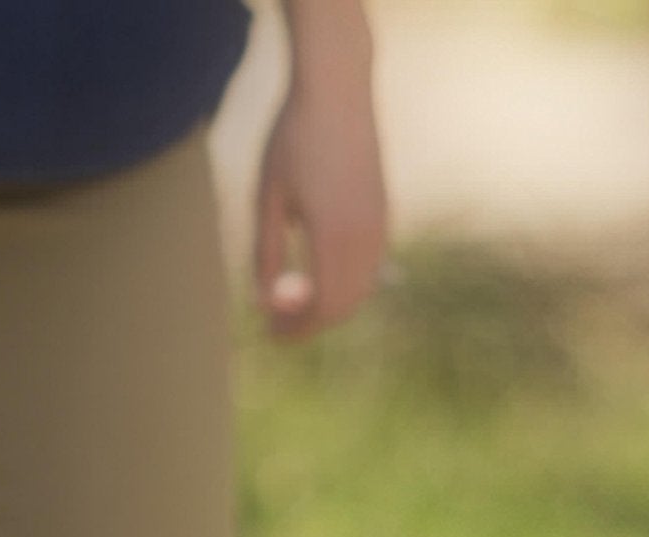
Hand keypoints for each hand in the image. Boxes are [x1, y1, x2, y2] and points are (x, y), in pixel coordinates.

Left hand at [254, 59, 388, 339]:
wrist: (337, 89)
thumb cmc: (293, 139)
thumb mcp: (266, 199)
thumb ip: (264, 255)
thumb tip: (263, 303)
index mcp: (333, 235)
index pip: (322, 307)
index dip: (297, 330)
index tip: (271, 335)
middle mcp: (365, 234)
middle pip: (344, 305)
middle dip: (311, 322)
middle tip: (276, 322)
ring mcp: (380, 222)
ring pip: (360, 288)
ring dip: (329, 303)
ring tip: (292, 298)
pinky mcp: (384, 210)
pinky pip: (369, 265)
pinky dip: (345, 280)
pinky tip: (316, 271)